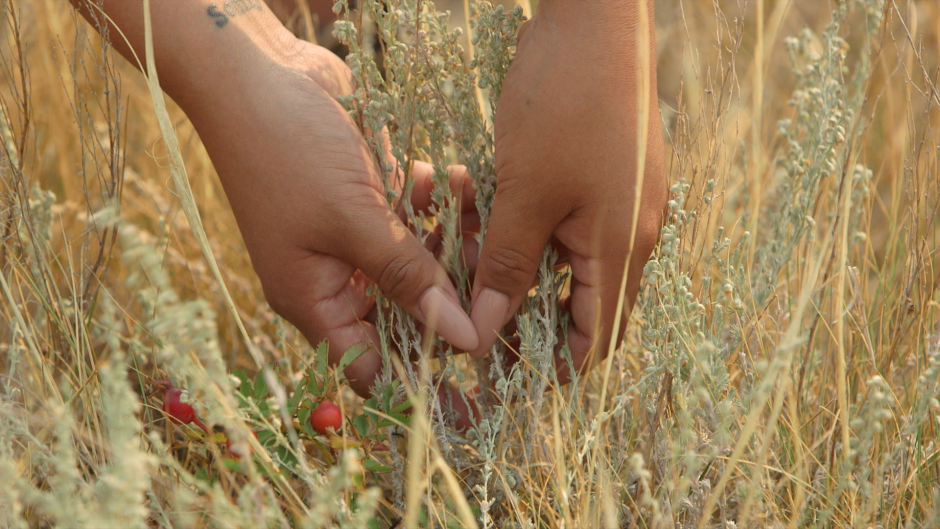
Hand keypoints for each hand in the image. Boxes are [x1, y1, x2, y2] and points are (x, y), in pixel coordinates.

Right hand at [187, 39, 479, 400]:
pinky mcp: (367, 198)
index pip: (370, 364)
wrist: (256, 70)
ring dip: (449, 241)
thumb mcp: (354, 222)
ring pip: (416, 262)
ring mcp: (350, 235)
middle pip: (403, 312)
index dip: (419, 376)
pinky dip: (434, 204)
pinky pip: (413, 218)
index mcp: (313, 299)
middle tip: (496, 278)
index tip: (474, 375)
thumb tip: (462, 338)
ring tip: (479, 212)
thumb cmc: (289, 151)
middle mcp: (332, 275)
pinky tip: (448, 178)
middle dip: (449, 296)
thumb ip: (408, 279)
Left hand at [469, 0, 667, 381]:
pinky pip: (566, 225)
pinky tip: (486, 217)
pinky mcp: (605, 176)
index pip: (597, 339)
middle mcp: (632, 234)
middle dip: (529, 319)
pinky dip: (527, 233)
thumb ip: (507, 266)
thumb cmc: (564, 104)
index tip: (501, 369)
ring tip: (469, 261)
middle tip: (474, 318)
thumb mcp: (525, 192)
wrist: (595, 21)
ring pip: (568, 263)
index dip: (553, 365)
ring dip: (520, 270)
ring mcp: (622, 202)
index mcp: (622, 248)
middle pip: (584, 306)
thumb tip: (487, 329)